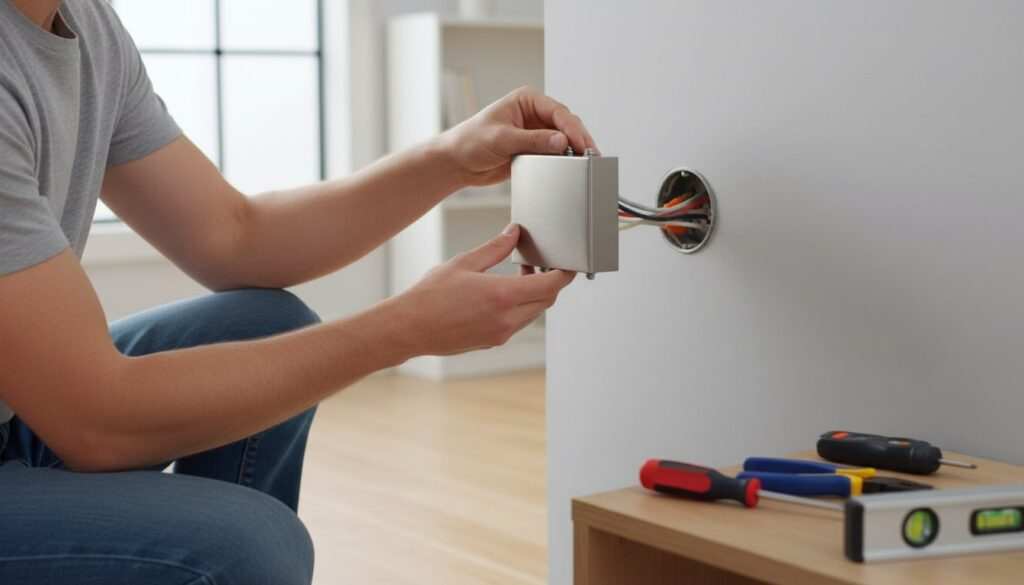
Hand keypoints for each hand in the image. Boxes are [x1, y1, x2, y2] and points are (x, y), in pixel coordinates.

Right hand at [393, 224, 574, 356]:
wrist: (409, 329)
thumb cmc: (429, 296)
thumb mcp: (464, 263)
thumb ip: (494, 248)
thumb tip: (514, 233)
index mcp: (503, 296)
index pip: (551, 285)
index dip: (565, 274)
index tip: (567, 264)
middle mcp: (507, 319)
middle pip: (547, 300)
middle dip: (549, 281)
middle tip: (534, 263)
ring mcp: (500, 334)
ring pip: (533, 313)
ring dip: (534, 295)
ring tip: (515, 277)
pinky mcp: (492, 342)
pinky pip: (517, 323)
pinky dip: (520, 307)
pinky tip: (501, 295)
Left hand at [439, 86, 599, 185]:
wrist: (457, 163)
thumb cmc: (470, 142)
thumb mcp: (502, 139)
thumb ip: (533, 140)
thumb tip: (560, 140)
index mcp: (526, 100)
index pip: (557, 111)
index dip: (572, 128)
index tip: (581, 144)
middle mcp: (533, 114)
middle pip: (565, 124)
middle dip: (578, 139)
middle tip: (590, 156)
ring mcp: (535, 132)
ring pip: (563, 139)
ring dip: (573, 150)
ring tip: (586, 163)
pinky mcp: (534, 149)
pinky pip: (555, 153)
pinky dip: (564, 160)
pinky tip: (571, 168)